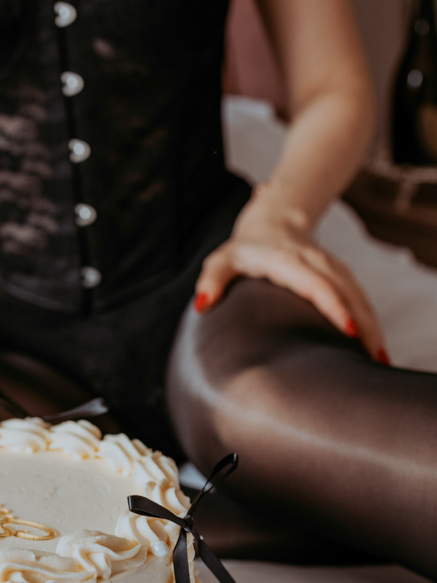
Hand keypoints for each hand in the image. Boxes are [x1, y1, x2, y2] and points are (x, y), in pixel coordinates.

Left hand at [194, 188, 388, 362]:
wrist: (273, 222)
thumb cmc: (244, 249)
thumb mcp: (223, 260)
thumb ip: (212, 279)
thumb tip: (202, 304)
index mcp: (289, 262)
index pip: (316, 284)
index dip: (333, 306)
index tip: (347, 330)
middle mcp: (316, 263)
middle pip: (347, 293)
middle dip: (363, 324)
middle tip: (373, 359)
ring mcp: (332, 268)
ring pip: (360, 297)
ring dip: (372, 326)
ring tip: (380, 361)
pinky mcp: (341, 275)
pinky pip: (361, 299)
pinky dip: (371, 322)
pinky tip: (376, 349)